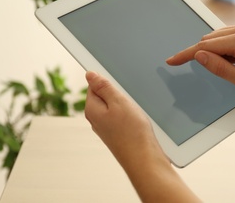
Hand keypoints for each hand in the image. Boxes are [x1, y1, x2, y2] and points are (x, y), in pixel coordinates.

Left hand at [85, 72, 200, 201]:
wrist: (144, 159)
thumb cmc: (132, 132)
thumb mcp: (118, 102)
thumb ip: (104, 86)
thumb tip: (90, 74)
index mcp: (92, 109)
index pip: (93, 85)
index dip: (108, 82)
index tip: (119, 86)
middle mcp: (96, 120)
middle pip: (104, 96)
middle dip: (117, 94)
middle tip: (129, 100)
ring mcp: (107, 128)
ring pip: (114, 107)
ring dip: (125, 105)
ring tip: (134, 112)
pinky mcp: (118, 134)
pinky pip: (121, 117)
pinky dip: (130, 115)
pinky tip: (138, 120)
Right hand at [166, 22, 234, 102]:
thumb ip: (219, 68)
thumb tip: (199, 56)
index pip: (206, 45)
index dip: (187, 54)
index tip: (172, 60)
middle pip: (211, 38)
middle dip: (204, 54)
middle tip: (214, 72)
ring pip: (220, 35)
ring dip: (216, 50)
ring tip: (234, 68)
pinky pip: (232, 34)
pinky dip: (226, 46)